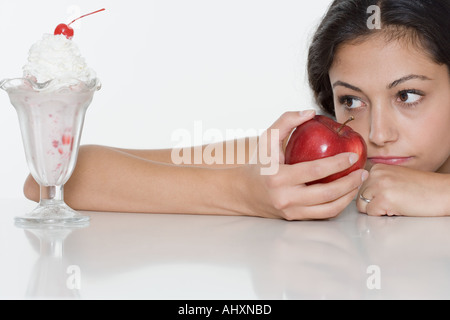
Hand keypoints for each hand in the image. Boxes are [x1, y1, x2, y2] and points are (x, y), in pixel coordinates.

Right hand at [240, 110, 368, 219]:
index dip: (337, 164)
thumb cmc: (259, 163)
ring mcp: (291, 211)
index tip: (352, 156)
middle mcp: (285, 197)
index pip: (314, 171)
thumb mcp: (266, 139)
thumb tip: (311, 112)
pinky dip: (338, 205)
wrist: (244, 191)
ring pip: (328, 209)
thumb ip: (286, 121)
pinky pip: (322, 215)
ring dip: (348, 197)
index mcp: (278, 177)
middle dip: (350, 183)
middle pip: (326, 193)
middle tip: (363, 172)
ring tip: (358, 183)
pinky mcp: (295, 218)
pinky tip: (345, 194)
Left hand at [357, 164, 448, 216]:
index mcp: (378, 168)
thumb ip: (377, 182)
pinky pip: (371, 213)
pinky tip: (399, 208)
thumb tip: (360, 195)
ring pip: (362, 206)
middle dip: (372, 204)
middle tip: (393, 202)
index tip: (387, 196)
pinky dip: (383, 215)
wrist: (443, 192)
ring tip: (395, 204)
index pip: (359, 187)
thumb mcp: (394, 179)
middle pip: (358, 197)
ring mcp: (379, 185)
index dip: (371, 196)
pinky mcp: (384, 198)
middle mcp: (376, 174)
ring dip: (377, 210)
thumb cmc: (423, 189)